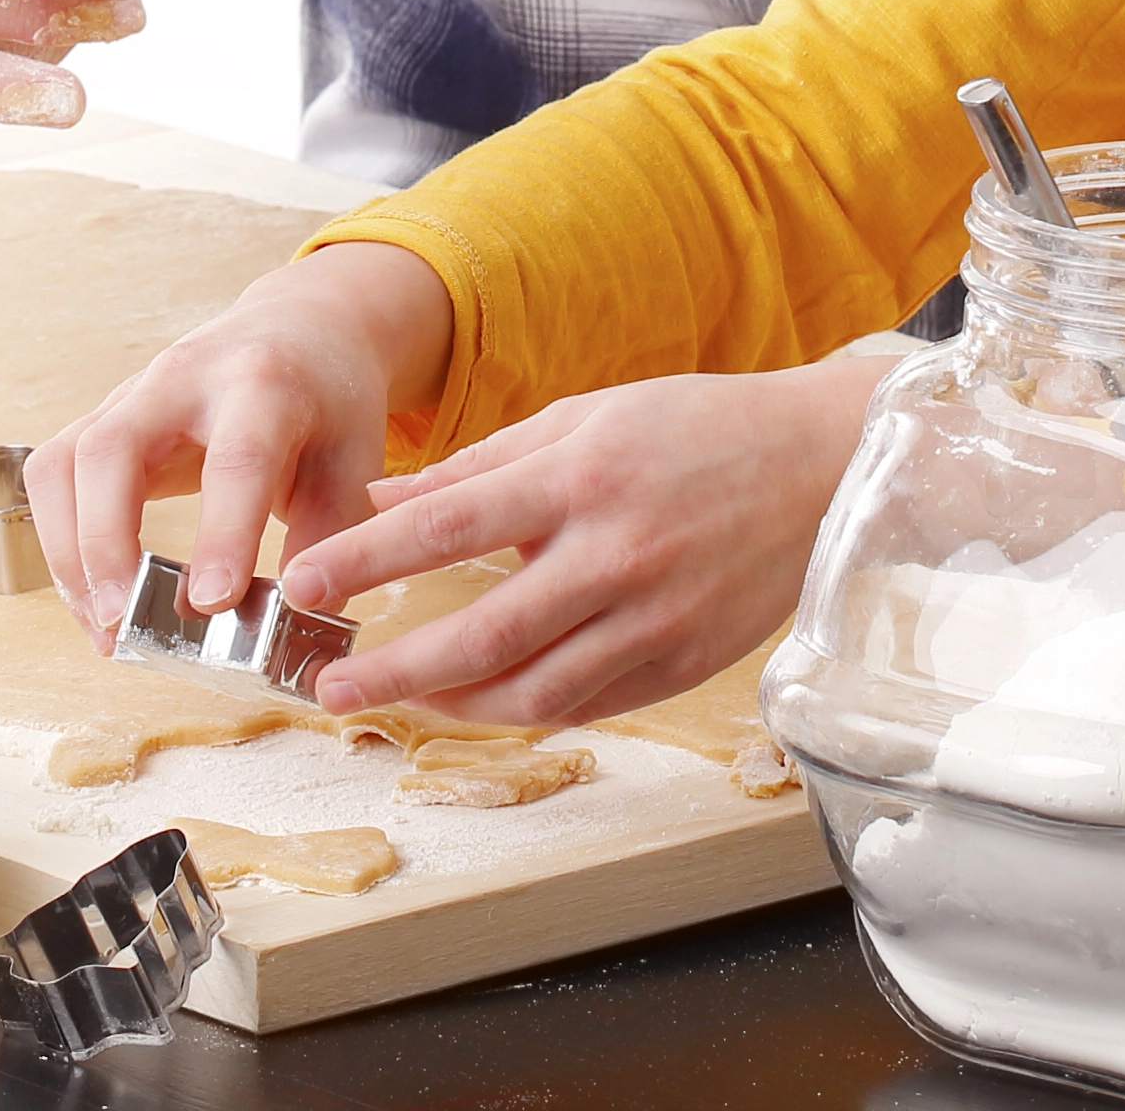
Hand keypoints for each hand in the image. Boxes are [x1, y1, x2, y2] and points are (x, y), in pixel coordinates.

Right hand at [27, 246, 455, 643]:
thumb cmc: (329, 407)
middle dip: (105, 541)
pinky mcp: (103, 416)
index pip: (235, 459)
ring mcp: (133, 393)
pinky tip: (93, 597)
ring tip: (104, 627)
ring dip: (71, 551)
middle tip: (120, 622)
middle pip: (114, 448)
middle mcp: (185, 378)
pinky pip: (55, 473)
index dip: (221, 533)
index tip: (210, 603)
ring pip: (67, 461)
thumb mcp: (355, 466)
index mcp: (265, 385)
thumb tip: (293, 629)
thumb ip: (328, 546)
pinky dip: (60, 541)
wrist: (300, 328)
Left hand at [269, 357, 884, 728]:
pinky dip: (523, 708)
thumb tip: (380, 497)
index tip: (303, 585)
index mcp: (582, 477)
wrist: (821, 466)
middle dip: (392, 669)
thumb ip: (481, 464)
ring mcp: (654, 618)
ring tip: (396, 696)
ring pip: (532, 690)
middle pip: (483, 633)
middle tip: (327, 685)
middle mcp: (616, 554)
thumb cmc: (695, 428)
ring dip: (450, 705)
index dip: (366, 560)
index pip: (448, 526)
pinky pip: (586, 704)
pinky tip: (479, 699)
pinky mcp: (683, 664)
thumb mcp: (584, 417)